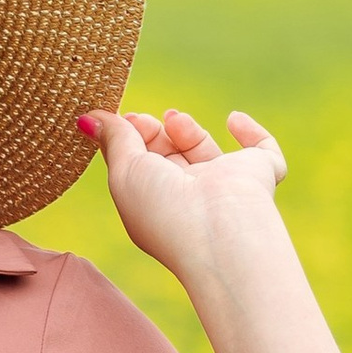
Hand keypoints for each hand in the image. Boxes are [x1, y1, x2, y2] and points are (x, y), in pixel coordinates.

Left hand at [77, 103, 351, 352]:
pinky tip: (235, 119)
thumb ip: (113, 140)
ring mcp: (226, 188)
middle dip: (155, 133)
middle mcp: (191, 199)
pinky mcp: (261, 175)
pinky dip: (253, 133)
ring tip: (175, 121)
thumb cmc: (165, 211)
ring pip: (206, 152)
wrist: (220, 234)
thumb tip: (88, 118)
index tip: (125, 119)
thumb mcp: (125, 172)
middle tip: (147, 121)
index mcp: (155, 205)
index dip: (132, 139)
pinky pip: (263, 151)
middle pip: (170, 158)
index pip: (141, 167)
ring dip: (188, 130)